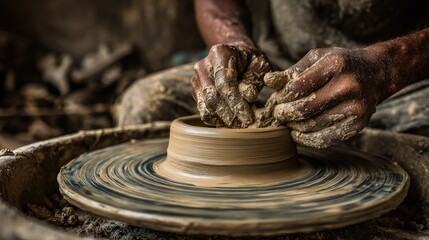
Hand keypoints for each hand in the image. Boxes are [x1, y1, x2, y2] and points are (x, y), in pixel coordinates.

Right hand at [191, 43, 270, 127]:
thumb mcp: (259, 64)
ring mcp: (196, 79)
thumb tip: (249, 97)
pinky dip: (217, 120)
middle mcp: (203, 66)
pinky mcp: (196, 91)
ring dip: (224, 120)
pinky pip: (203, 110)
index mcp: (219, 53)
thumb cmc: (250, 60)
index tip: (249, 118)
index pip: (224, 84)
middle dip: (230, 115)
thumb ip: (254, 79)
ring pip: (206, 106)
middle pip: (212, 97)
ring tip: (240, 125)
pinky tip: (231, 122)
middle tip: (245, 126)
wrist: (235, 54)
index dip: (236, 103)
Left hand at [258, 47, 388, 147]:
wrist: (376, 74)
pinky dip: (306, 140)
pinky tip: (297, 133)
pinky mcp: (359, 124)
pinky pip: (326, 139)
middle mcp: (348, 85)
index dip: (282, 97)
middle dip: (284, 114)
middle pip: (304, 109)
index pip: (297, 88)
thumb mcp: (316, 59)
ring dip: (293, 127)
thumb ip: (291, 72)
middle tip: (277, 114)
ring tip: (287, 122)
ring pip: (312, 125)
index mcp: (335, 64)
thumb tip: (268, 81)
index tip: (278, 99)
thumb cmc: (339, 65)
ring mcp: (355, 107)